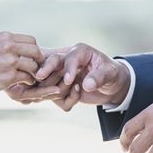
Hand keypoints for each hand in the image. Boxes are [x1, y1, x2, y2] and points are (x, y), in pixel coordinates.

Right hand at [0, 32, 48, 98]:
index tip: (32, 59)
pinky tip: (23, 84)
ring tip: (29, 78)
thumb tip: (25, 48)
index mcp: (4, 37)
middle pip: (36, 51)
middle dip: (38, 61)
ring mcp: (9, 61)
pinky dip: (28, 82)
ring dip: (34, 73)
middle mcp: (8, 46)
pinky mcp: (9, 76)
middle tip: (36, 69)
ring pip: (34, 66)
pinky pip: (28, 78)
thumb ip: (7, 46)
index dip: (34, 51)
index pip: (31, 41)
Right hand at [7, 43, 130, 110]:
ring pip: (49, 81)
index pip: (68, 57)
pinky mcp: (61, 88)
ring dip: (57, 89)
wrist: (112, 85)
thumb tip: (87, 85)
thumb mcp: (111, 74)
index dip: (68, 68)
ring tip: (76, 92)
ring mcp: (62, 74)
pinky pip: (56, 97)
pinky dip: (66, 100)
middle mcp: (68, 60)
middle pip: (51, 63)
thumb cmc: (112, 74)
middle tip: (40, 78)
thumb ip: (100, 77)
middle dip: (45, 71)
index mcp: (80, 52)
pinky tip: (77, 97)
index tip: (69, 80)